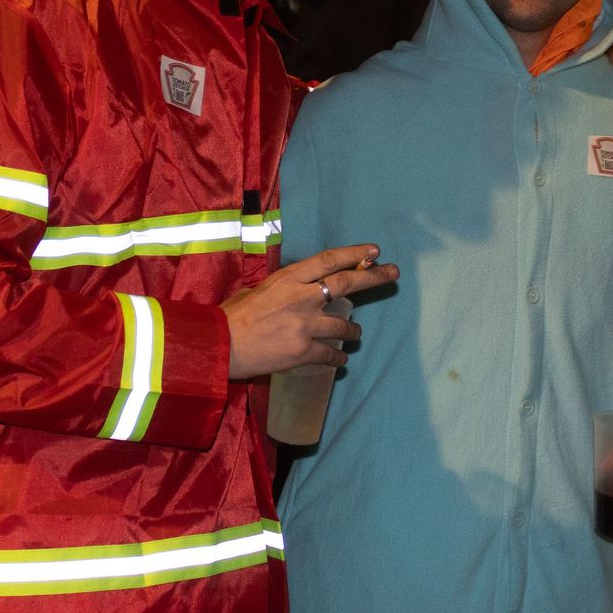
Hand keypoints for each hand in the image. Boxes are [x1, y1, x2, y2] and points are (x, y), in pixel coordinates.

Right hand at [222, 244, 397, 379]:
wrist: (219, 345)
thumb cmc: (232, 315)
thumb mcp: (258, 290)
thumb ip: (283, 288)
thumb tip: (298, 290)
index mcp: (289, 279)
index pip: (329, 260)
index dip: (355, 254)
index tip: (374, 251)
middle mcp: (302, 298)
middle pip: (347, 283)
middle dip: (374, 277)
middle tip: (393, 273)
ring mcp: (305, 325)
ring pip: (344, 326)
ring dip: (354, 331)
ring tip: (356, 333)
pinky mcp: (303, 351)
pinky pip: (331, 354)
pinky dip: (338, 359)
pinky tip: (341, 361)